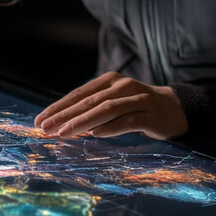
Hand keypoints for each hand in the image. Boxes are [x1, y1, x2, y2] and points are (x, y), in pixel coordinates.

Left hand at [34, 71, 188, 140]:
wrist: (175, 109)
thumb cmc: (137, 108)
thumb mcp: (113, 103)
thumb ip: (92, 110)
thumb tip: (62, 124)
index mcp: (109, 81)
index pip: (78, 94)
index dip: (58, 107)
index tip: (40, 120)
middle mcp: (121, 86)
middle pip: (88, 101)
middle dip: (64, 115)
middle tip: (44, 128)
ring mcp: (137, 98)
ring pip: (105, 109)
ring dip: (82, 122)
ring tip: (64, 133)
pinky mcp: (150, 114)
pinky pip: (127, 120)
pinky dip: (110, 128)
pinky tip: (95, 135)